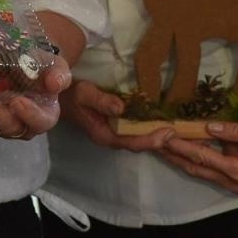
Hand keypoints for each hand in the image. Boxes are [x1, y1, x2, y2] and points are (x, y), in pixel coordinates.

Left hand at [0, 60, 69, 141]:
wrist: (26, 64)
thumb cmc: (43, 67)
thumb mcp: (55, 65)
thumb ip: (58, 74)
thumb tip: (55, 84)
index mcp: (46, 114)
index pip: (41, 122)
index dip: (30, 115)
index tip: (17, 101)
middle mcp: (26, 125)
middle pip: (13, 128)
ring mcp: (6, 125)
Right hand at [57, 80, 172, 151]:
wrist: (58, 98)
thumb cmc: (71, 95)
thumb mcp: (83, 94)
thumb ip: (101, 101)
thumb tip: (121, 108)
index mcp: (105, 135)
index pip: (132, 142)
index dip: (151, 139)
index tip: (169, 132)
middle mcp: (112, 138)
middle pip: (140, 144)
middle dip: (159, 141)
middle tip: (179, 132)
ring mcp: (115, 133)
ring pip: (139, 139)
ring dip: (157, 135)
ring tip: (176, 129)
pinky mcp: (117, 126)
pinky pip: (136, 131)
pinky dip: (150, 128)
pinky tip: (162, 121)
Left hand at [159, 121, 237, 194]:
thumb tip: (210, 127)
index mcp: (237, 171)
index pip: (200, 156)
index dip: (179, 145)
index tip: (162, 134)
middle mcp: (232, 181)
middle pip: (194, 167)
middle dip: (171, 154)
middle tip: (151, 141)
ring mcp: (235, 184)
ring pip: (201, 170)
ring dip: (181, 158)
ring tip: (161, 144)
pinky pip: (212, 169)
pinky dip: (197, 159)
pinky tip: (187, 148)